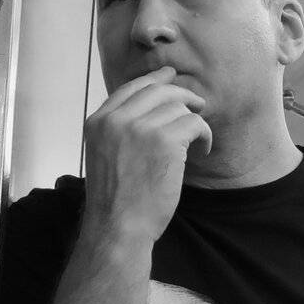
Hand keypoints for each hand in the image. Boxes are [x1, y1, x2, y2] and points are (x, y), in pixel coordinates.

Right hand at [82, 66, 212, 242]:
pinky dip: (204, 136)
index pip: (130, 88)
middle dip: (182, 94)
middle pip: (157, 91)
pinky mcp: (165, 141)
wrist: (118, 226)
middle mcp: (117, 120)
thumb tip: (150, 112)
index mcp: (98, 122)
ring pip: (179, 107)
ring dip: (194, 122)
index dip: (154, 79)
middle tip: (198, 104)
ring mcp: (140, 128)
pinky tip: (202, 151)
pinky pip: (195, 124)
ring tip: (197, 142)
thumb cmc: (115, 201)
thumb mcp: (103, 156)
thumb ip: (118, 132)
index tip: (170, 77)